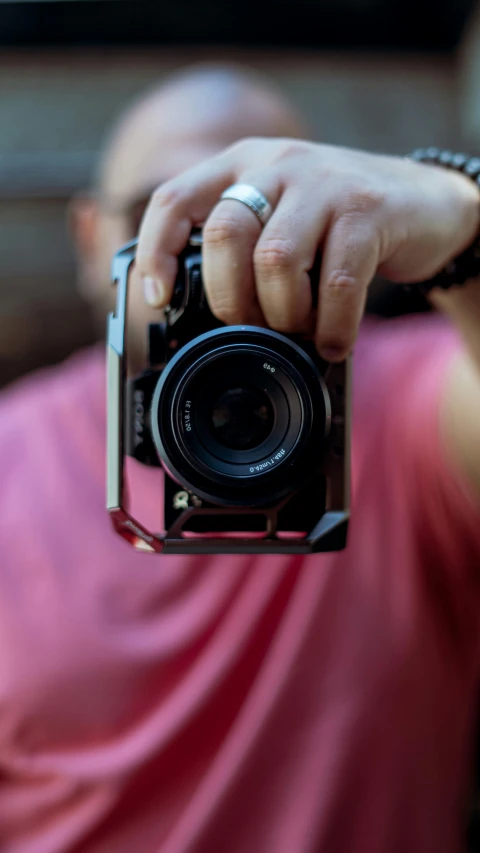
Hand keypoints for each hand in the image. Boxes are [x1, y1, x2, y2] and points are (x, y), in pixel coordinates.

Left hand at [137, 138, 479, 359]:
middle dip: (231, 300)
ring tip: (298, 331)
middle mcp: (278, 164)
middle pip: (225, 236)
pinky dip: (331, 326)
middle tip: (252, 327)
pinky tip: (333, 342)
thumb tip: (194, 312)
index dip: (157, 253)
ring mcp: (324, 183)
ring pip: (275, 260)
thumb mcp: (280, 216)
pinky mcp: (368, 210)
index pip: (174, 200)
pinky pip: (336, 283)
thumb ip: (242, 244)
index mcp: (242, 164)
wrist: (425, 202)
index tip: (159, 299)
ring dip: (282, 314)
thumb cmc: (338, 222)